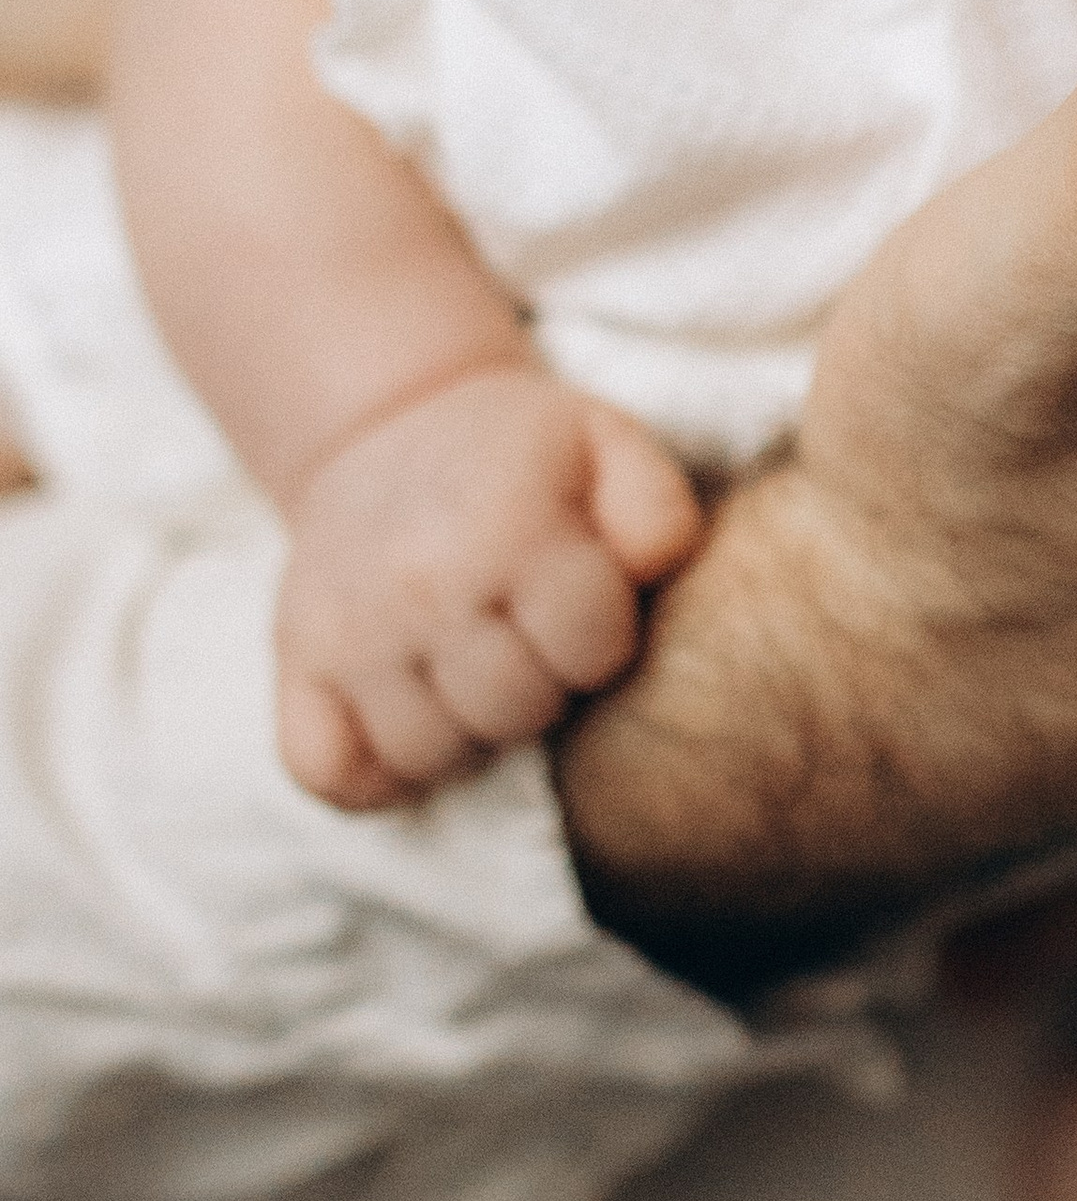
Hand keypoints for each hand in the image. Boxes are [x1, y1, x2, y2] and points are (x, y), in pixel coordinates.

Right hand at [277, 364, 703, 811]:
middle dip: (542, 689)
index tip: (584, 610)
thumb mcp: (608, 444)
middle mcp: (421, 583)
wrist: (389, 424)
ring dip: (466, 731)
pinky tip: (411, 718)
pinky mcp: (295, 661)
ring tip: (475, 672)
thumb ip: (656, 512)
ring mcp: (348, 628)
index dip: (605, 642)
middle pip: (514, 713)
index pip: (593, 653)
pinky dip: (373, 773)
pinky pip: (329, 775)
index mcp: (510, 527)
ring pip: (428, 756)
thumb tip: (648, 572)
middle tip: (529, 641)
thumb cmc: (520, 453)